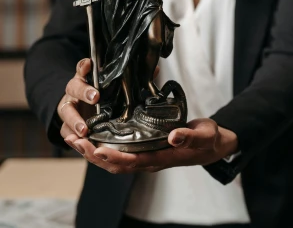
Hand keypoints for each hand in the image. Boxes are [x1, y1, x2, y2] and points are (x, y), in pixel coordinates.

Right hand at [62, 60, 158, 155]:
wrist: (85, 109)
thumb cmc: (104, 95)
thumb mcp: (116, 86)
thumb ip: (132, 79)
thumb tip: (155, 70)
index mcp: (86, 79)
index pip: (83, 68)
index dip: (85, 66)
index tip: (90, 64)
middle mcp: (75, 91)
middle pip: (74, 88)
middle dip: (84, 92)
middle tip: (95, 97)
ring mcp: (69, 108)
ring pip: (66, 111)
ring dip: (74, 120)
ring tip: (84, 129)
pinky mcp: (66, 125)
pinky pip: (64, 130)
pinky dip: (70, 136)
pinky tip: (77, 141)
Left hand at [71, 118, 238, 174]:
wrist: (213, 145)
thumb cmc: (208, 139)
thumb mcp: (204, 135)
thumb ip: (190, 136)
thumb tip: (174, 136)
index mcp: (163, 157)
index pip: (133, 161)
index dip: (114, 157)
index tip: (96, 149)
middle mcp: (151, 160)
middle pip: (116, 164)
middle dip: (93, 155)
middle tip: (75, 140)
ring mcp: (147, 156)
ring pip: (114, 160)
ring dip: (92, 152)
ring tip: (74, 138)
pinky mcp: (145, 150)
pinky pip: (119, 152)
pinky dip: (102, 147)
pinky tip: (92, 137)